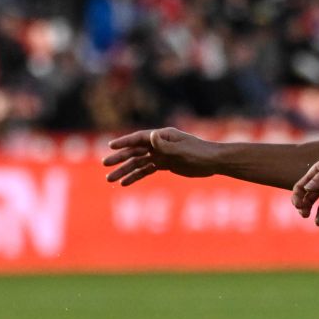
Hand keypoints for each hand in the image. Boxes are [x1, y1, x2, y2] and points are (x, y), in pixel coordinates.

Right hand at [102, 127, 217, 184]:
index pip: (139, 138)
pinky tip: (124, 183)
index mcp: (162, 136)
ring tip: (110, 179)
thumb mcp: (182, 149)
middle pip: (134, 151)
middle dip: (119, 158)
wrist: (213, 162)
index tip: (110, 146)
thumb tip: (151, 135)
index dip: (124, 142)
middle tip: (105, 165)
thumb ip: (165, 145)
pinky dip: (135, 177)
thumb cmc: (200, 153)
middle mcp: (158, 144)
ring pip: (138, 163)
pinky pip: (146, 170)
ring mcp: (160, 154)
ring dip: (124, 170)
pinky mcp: (165, 165)